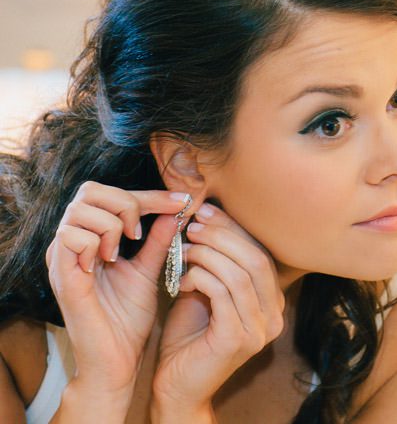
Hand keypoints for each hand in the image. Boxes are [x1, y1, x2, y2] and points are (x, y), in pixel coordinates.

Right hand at [46, 182, 189, 398]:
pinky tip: (110, 262)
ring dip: (112, 225)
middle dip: (126, 202)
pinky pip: (70, 237)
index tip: (183, 201)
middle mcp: (72, 244)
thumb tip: (177, 208)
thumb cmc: (129, 317)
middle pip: (90, 190)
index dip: (150, 194)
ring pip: (79, 209)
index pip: (113, 195)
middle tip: (141, 232)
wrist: (118, 359)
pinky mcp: (61, 277)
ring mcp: (63, 260)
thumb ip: (159, 239)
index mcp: (91, 239)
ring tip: (124, 252)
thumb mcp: (150, 269)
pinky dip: (95, 242)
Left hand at [152, 203, 284, 414]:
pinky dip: (202, 277)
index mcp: (272, 302)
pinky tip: (183, 278)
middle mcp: (275, 316)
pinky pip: (224, 293)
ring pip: (241, 273)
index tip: (207, 211)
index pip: (262, 253)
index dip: (235, 229)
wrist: (177, 389)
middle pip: (256, 258)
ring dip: (210, 254)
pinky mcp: (239, 339)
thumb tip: (206, 219)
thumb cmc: (188, 339)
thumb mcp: (205, 292)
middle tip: (194, 224)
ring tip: (185, 248)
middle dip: (223, 235)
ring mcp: (261, 329)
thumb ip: (213, 264)